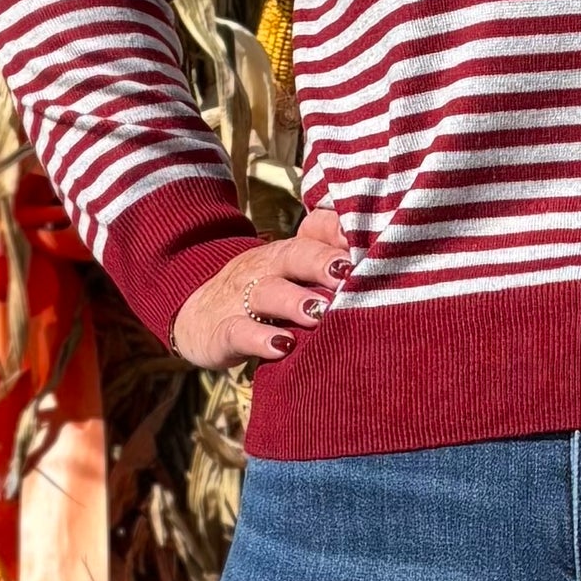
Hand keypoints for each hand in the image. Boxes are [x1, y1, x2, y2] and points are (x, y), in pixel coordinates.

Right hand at [172, 203, 350, 366]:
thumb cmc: (263, 297)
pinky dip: (259, 339)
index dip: (337, 232)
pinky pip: (239, 332)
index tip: (364, 239)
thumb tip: (384, 262)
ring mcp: (241, 299)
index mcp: (287, 254)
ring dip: (294, 301)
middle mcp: (265, 269)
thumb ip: (329, 267)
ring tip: (319, 313)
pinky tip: (280, 347)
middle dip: (320, 262)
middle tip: (346, 274)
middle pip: (292, 256)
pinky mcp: (223, 331)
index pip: (314, 233)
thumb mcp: (292, 278)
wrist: (196, 317)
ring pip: (267, 292)